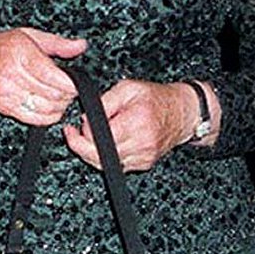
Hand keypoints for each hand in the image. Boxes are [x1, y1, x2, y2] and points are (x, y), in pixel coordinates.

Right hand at [0, 28, 85, 123]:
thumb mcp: (26, 36)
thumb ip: (56, 43)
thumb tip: (80, 46)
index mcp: (20, 52)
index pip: (53, 75)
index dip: (70, 83)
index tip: (75, 82)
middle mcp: (13, 74)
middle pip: (52, 93)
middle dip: (67, 94)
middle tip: (69, 89)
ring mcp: (8, 93)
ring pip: (46, 108)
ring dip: (59, 106)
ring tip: (60, 98)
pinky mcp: (5, 108)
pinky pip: (34, 119)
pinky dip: (48, 117)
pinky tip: (50, 108)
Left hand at [64, 79, 216, 170]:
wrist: (182, 113)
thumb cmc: (156, 98)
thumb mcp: (128, 88)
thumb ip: (105, 102)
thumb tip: (86, 118)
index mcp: (136, 122)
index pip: (100, 137)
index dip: (84, 132)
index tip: (77, 125)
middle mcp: (141, 143)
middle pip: (99, 155)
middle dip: (81, 146)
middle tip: (72, 135)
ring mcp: (143, 156)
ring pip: (105, 164)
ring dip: (91, 153)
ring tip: (87, 138)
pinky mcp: (144, 163)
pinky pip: (117, 165)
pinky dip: (106, 157)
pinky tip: (104, 144)